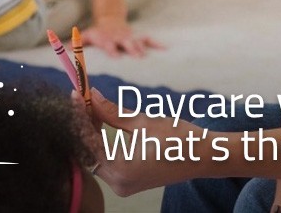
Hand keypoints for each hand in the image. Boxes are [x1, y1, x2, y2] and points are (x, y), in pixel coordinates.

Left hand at [82, 16, 163, 57]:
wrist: (110, 20)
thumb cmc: (97, 34)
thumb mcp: (86, 36)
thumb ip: (76, 44)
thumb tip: (63, 49)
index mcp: (108, 39)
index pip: (110, 44)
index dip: (112, 49)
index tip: (116, 56)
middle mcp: (120, 38)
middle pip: (127, 43)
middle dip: (133, 49)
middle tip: (138, 57)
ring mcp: (130, 38)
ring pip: (139, 42)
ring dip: (144, 48)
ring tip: (150, 57)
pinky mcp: (138, 37)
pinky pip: (149, 39)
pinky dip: (158, 44)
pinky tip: (166, 49)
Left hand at [85, 89, 204, 195]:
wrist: (204, 156)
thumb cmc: (178, 139)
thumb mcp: (143, 122)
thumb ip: (111, 112)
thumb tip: (91, 96)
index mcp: (121, 170)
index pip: (89, 141)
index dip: (81, 115)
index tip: (76, 94)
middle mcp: (118, 183)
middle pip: (88, 151)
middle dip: (84, 123)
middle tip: (83, 98)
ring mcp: (122, 185)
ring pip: (95, 156)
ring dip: (92, 132)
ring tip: (92, 107)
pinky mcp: (127, 182)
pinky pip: (106, 161)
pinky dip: (102, 142)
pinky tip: (101, 123)